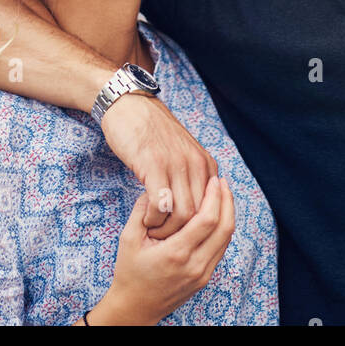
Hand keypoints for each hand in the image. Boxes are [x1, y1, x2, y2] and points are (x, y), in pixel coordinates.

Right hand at [92, 176, 234, 324]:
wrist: (135, 307)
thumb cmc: (129, 273)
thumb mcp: (128, 239)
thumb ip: (141, 211)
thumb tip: (155, 187)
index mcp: (176, 254)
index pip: (207, 220)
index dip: (215, 197)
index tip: (213, 180)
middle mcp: (194, 265)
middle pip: (224, 228)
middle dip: (227, 201)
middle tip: (221, 182)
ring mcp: (202, 274)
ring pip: (226, 239)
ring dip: (228, 214)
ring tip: (221, 195)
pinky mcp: (204, 278)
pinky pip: (220, 249)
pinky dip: (222, 229)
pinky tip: (215, 215)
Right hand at [99, 93, 218, 237]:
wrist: (130, 106)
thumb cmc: (151, 134)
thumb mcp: (181, 153)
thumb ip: (192, 176)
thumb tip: (196, 207)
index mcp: (206, 164)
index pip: (214, 209)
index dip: (198, 228)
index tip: (182, 235)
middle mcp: (197, 165)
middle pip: (201, 216)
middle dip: (183, 234)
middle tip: (167, 239)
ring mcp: (177, 165)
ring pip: (184, 214)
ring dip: (167, 230)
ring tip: (154, 231)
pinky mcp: (155, 166)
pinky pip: (161, 205)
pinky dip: (153, 219)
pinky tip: (145, 219)